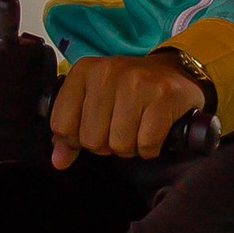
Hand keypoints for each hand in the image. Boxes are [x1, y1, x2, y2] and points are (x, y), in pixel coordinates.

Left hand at [49, 50, 205, 172]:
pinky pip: (146, 144)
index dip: (77, 138)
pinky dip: (150, 147)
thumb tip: (58, 161)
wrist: (175, 72)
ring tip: (138, 128)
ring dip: (130, 146)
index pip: (62, 126)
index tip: (95, 127)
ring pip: (119, 145)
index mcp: (84, 71)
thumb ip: (71, 132)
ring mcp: (137, 83)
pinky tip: (153, 131)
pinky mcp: (163, 97)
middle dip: (107, 144)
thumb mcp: (94, 101)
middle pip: (91, 140)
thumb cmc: (129, 90)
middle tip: (120, 127)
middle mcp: (107, 73)